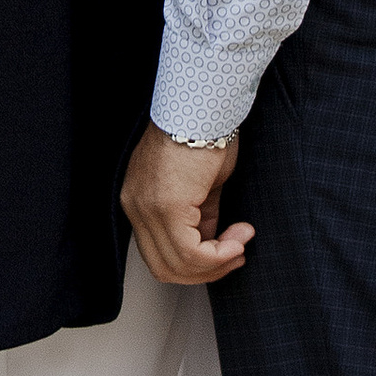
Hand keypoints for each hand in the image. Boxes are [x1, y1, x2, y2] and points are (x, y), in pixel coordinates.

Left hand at [122, 123, 253, 287]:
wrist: (205, 104)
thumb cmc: (206, 131)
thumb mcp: (202, 185)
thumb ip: (201, 217)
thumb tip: (212, 242)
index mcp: (138, 200)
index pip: (158, 254)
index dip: (196, 264)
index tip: (227, 252)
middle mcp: (135, 207)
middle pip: (164, 267)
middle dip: (206, 271)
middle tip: (236, 256)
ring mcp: (147, 208)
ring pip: (177, 265)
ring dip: (217, 263)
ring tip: (241, 243)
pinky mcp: (166, 206)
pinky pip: (191, 252)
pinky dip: (219, 254)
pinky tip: (239, 239)